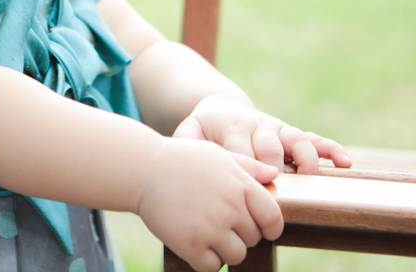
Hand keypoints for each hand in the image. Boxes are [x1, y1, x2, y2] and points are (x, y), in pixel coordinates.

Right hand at [136, 138, 282, 271]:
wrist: (142, 170)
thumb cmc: (182, 160)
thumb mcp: (218, 155)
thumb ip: (248, 166)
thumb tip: (273, 173)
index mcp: (241, 185)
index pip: (272, 218)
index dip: (270, 227)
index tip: (261, 228)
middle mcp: (230, 208)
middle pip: (252, 238)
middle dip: (240, 234)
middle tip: (219, 222)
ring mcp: (210, 228)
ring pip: (236, 256)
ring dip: (225, 249)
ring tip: (208, 234)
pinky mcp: (190, 245)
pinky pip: (212, 267)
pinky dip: (206, 260)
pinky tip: (195, 244)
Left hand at [174, 97, 351, 173]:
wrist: (221, 109)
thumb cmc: (204, 130)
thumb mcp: (189, 132)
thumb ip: (185, 142)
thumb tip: (181, 157)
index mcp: (233, 128)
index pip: (241, 149)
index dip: (246, 167)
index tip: (247, 188)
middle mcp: (259, 127)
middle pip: (270, 146)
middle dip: (274, 166)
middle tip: (277, 188)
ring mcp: (278, 130)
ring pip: (297, 139)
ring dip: (306, 158)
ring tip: (312, 178)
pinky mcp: (291, 134)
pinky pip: (315, 139)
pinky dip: (331, 149)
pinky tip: (345, 162)